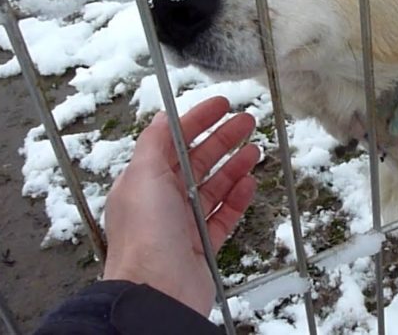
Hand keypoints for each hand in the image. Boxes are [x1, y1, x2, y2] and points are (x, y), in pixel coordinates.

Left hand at [102, 96, 259, 315]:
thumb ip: (154, 142)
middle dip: (222, 138)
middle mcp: (162, 202)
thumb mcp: (143, 176)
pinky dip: (238, 197)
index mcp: (144, 182)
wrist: (158, 291)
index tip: (221, 105)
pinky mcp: (202, 246)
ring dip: (234, 165)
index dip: (197, 120)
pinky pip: (225, 215)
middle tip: (246, 122)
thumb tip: (164, 116)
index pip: (173, 141)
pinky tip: (250, 183)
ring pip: (214, 187)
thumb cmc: (145, 238)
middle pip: (198, 160)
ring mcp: (183, 224)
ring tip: (254, 150)